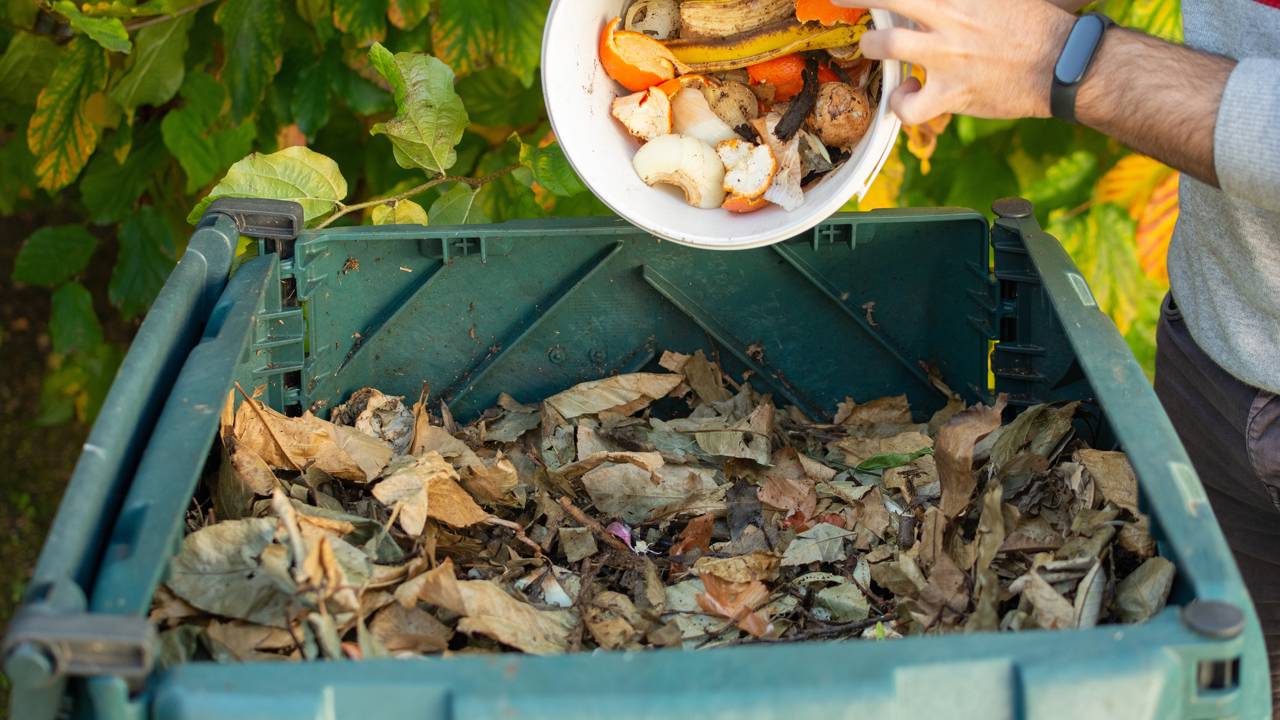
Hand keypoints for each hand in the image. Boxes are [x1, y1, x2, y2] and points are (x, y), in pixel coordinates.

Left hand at [834, 0, 1076, 124]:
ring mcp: (947, 55)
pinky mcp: (951, 92)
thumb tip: (939, 4)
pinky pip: (907, 105)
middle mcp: (949, 17)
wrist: (1063, 64)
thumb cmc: (1036, 27)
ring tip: (873, 47)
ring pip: (886, 44)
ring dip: (872, 45)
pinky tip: (906, 94)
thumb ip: (967, 0)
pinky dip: (900, 103)